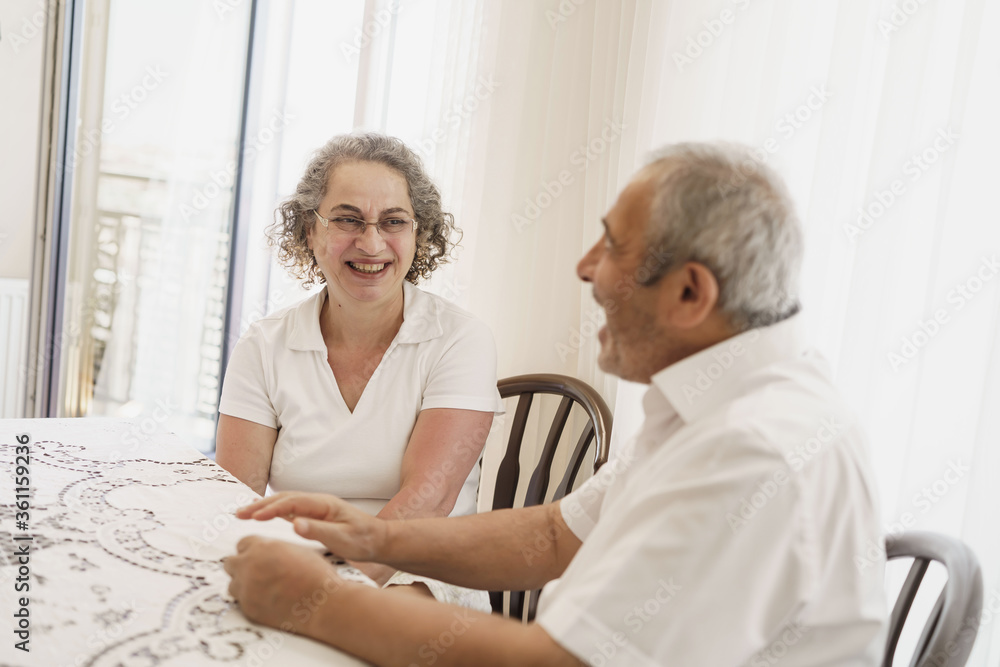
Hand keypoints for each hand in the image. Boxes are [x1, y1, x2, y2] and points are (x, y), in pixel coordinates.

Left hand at [223, 536, 345, 635]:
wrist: (321, 603)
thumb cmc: (316, 575)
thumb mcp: (297, 550)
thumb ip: (276, 549)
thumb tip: (268, 552)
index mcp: (263, 547)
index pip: (242, 543)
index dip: (250, 550)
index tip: (257, 556)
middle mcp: (249, 565)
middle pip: (230, 563)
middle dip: (241, 566)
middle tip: (255, 572)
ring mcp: (246, 588)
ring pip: (233, 584)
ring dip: (243, 585)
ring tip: (261, 588)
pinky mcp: (248, 608)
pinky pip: (241, 602)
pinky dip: (251, 601)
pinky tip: (267, 601)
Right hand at [236, 492, 387, 561]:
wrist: (379, 541)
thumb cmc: (363, 540)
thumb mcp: (343, 538)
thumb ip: (319, 531)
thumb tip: (295, 524)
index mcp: (324, 504)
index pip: (292, 502)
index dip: (272, 508)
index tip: (254, 518)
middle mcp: (318, 502)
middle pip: (285, 498)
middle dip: (261, 505)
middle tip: (239, 514)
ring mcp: (316, 509)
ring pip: (285, 503)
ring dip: (265, 507)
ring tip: (243, 514)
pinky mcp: (315, 517)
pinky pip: (290, 511)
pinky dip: (273, 512)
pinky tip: (263, 517)